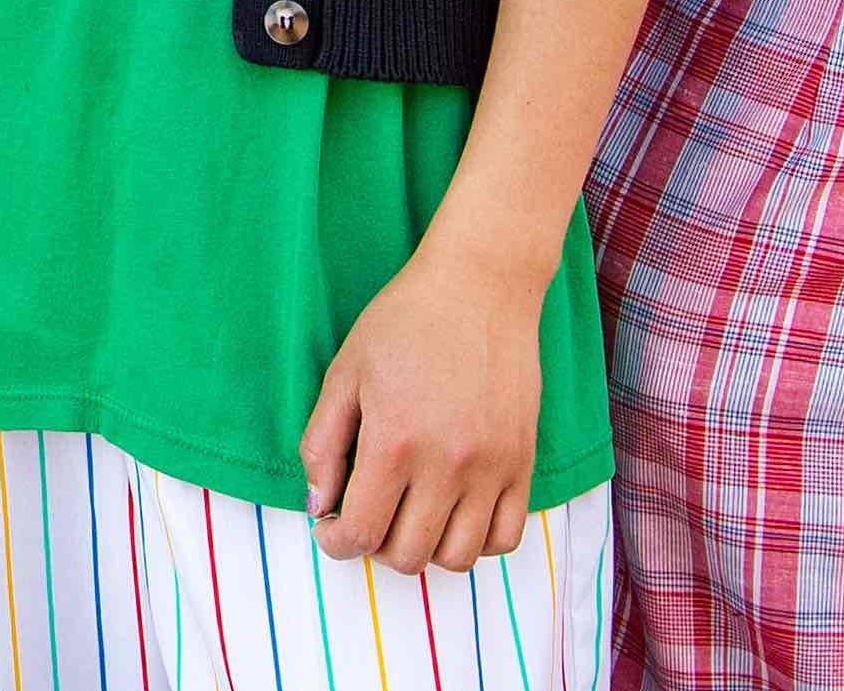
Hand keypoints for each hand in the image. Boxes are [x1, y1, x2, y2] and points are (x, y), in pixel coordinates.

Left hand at [301, 242, 544, 579]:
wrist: (480, 285)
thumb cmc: (405, 321)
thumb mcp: (345, 372)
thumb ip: (322, 443)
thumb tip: (320, 508)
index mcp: (395, 439)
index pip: (361, 532)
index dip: (336, 543)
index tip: (331, 529)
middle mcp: (447, 463)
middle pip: (407, 554)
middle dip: (375, 546)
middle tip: (368, 515)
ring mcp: (492, 467)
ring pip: (456, 558)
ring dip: (425, 550)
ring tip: (410, 515)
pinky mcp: (523, 463)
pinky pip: (505, 539)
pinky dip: (475, 542)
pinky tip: (453, 513)